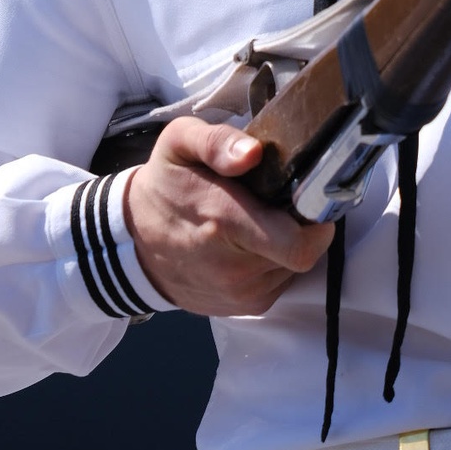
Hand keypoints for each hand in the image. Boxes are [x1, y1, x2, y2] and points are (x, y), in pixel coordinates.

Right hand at [123, 115, 334, 315]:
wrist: (133, 243)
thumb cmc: (164, 184)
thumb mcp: (179, 142)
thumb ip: (217, 141)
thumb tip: (253, 153)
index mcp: (225, 222)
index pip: (298, 243)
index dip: (318, 219)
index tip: (312, 195)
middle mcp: (236, 268)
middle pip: (304, 251)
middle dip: (303, 224)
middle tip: (283, 199)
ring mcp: (240, 294)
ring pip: (295, 266)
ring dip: (289, 243)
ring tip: (261, 219)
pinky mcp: (243, 308)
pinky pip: (281, 281)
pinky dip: (276, 261)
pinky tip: (252, 242)